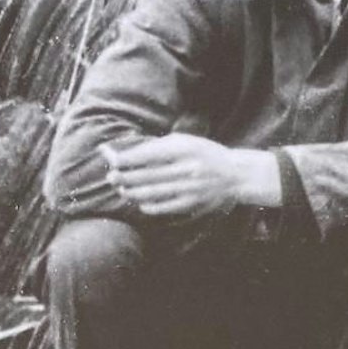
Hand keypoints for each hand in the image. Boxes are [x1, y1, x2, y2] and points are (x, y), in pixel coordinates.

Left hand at [103, 134, 280, 215]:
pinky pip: (163, 206)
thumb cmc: (206, 154)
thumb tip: (127, 154)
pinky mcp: (192, 203)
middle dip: (122, 177)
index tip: (109, 157)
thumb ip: (158, 147)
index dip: (122, 157)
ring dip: (131, 192)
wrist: (238, 175)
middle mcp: (185, 168)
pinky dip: (148, 205)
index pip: (143, 155)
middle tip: (111, 177)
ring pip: (150, 193)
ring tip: (123, 190)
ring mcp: (189, 188)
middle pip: (143, 175)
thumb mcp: (185, 141)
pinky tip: (141, 202)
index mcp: (182, 149)